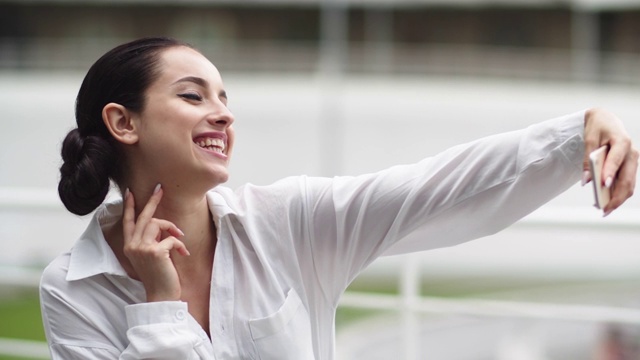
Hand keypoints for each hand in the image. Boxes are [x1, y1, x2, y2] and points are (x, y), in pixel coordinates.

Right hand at [122, 184, 189, 301]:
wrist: (161, 295)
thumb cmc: (159, 275)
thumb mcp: (150, 255)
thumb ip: (150, 239)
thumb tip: (159, 224)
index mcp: (129, 246)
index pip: (127, 222)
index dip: (129, 206)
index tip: (130, 192)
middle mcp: (132, 245)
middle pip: (142, 216)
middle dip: (152, 201)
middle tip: (160, 188)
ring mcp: (142, 248)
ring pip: (156, 223)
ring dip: (172, 227)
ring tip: (179, 237)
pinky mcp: (155, 252)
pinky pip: (171, 238)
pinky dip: (180, 244)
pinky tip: (184, 253)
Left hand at [583, 108, 638, 214]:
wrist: (606, 120)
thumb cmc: (597, 128)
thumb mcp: (589, 139)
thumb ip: (587, 159)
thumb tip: (586, 181)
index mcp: (622, 142)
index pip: (616, 159)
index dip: (610, 172)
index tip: (604, 184)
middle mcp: (632, 153)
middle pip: (627, 179)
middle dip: (617, 196)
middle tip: (604, 210)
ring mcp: (633, 161)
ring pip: (629, 184)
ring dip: (618, 199)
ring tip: (604, 210)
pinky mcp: (630, 167)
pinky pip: (626, 184)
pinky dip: (617, 194)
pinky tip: (606, 202)